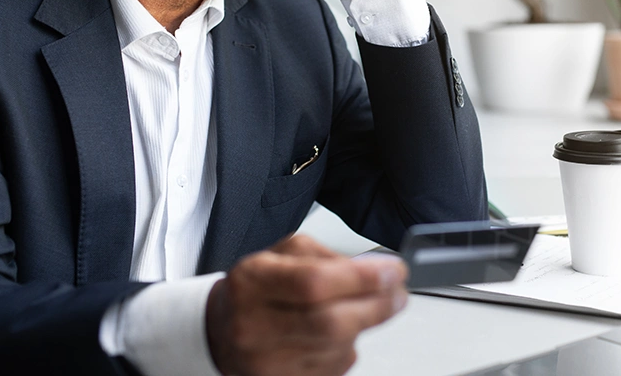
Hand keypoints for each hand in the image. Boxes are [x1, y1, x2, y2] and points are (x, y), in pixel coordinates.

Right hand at [206, 234, 408, 375]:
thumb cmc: (257, 289)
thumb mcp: (282, 254)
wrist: (222, 331)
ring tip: (366, 309)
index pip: (314, 282)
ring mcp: (267, 361)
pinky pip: (334, 368)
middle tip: (398, 293)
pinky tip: (338, 335)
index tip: (393, 271)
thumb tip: (376, 270)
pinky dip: (347, 348)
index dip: (361, 278)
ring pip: (337, 347)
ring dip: (363, 327)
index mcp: (252, 281)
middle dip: (376, 306)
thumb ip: (327, 257)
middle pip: (330, 322)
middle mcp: (254, 325)